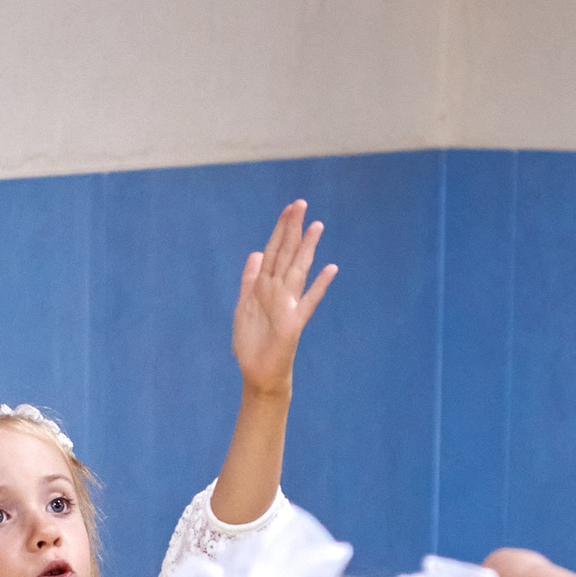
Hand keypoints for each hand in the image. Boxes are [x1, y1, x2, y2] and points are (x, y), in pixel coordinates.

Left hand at [231, 200, 337, 398]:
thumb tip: (255, 254)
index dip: (280, 230)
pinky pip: (308, 301)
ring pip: (298, 270)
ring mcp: (288, 305)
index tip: (289, 208)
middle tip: (300, 203)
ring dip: (307, 249)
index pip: (274, 251)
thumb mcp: (244, 305)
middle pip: (286, 254)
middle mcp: (278, 291)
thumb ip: (250, 279)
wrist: (258, 373)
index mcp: (264, 286)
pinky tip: (331, 269)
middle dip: (292, 229)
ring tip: (317, 226)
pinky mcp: (294, 323)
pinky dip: (319, 286)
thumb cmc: (252, 343)